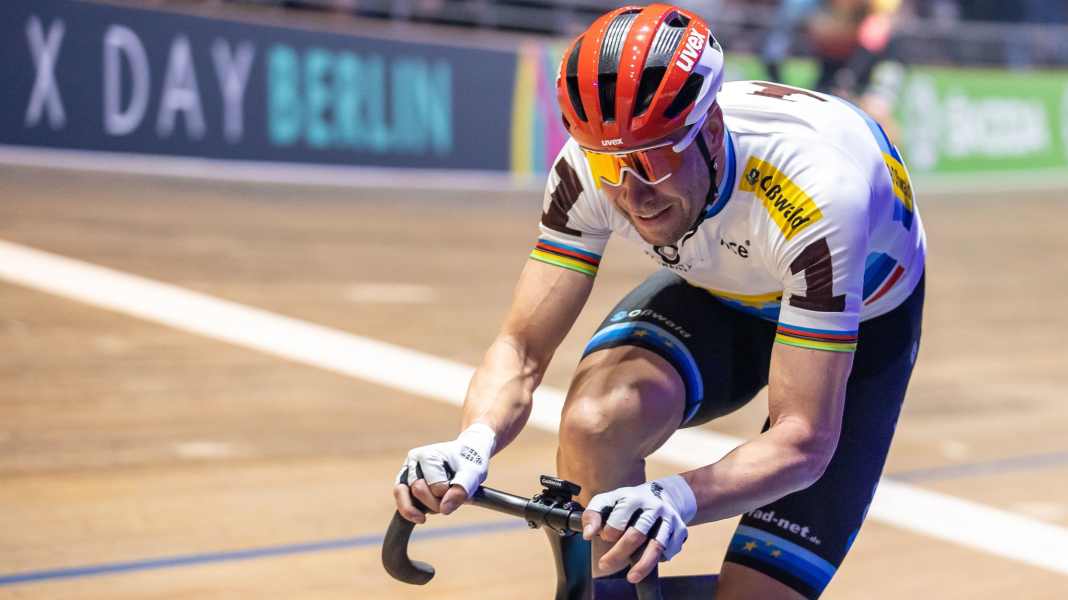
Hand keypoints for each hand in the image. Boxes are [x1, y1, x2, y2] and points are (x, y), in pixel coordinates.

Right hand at [393, 423, 495, 523]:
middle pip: (418, 491)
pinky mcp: (404, 482)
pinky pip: (401, 500)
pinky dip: (410, 511)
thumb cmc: (470, 462)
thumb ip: (461, 490)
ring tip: (428, 516)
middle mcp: (413, 461)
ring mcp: (407, 471)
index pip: (436, 487)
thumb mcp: (473, 474)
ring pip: (403, 496)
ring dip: (420, 508)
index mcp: (429, 455)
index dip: (450, 495)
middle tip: (450, 499)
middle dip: (435, 503)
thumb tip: (444, 510)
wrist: (466, 454)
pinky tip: (421, 518)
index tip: (460, 489)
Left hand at [582, 475, 696, 583]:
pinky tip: (648, 562)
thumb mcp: (609, 501)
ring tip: (631, 577)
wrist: (664, 496)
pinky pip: (670, 550)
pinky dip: (660, 560)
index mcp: (633, 498)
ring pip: (657, 546)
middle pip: (636, 535)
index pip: (619, 519)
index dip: (609, 532)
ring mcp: (669, 519)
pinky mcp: (680, 530)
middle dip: (619, 553)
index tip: (604, 537)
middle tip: (604, 565)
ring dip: (643, 565)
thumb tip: (587, 535)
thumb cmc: (629, 503)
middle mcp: (653, 507)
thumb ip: (593, 515)